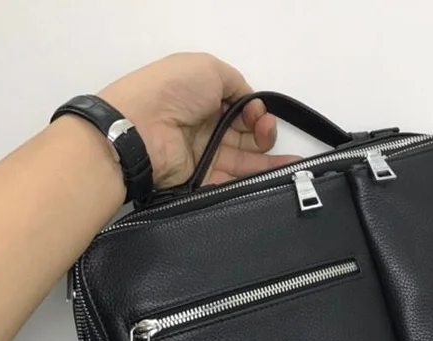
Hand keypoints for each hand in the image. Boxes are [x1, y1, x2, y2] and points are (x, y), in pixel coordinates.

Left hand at [98, 52, 298, 187]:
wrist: (141, 128)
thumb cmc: (171, 91)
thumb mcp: (209, 68)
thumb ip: (236, 83)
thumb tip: (251, 103)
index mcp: (205, 96)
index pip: (241, 107)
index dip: (256, 110)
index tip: (257, 113)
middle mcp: (205, 124)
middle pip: (246, 134)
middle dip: (264, 132)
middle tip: (266, 131)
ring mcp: (204, 152)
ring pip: (245, 158)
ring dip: (270, 159)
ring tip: (291, 161)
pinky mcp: (203, 177)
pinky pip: (233, 180)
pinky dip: (256, 180)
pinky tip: (279, 177)